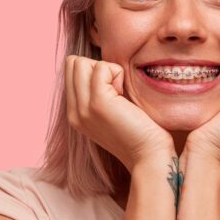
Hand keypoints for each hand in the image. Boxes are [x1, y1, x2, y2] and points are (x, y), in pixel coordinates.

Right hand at [65, 55, 175, 171]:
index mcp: (75, 114)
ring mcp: (83, 108)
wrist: (149, 157)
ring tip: (120, 94)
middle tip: (117, 91)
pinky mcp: (98, 102)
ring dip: (107, 70)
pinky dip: (118, 73)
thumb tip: (98, 66)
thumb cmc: (139, 132)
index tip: (113, 93)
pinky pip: (102, 67)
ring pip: (81, 63)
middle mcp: (74, 112)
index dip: (94, 72)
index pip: (70, 71)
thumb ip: (98, 93)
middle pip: (72, 64)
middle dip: (97, 68)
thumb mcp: (111, 112)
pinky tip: (125, 95)